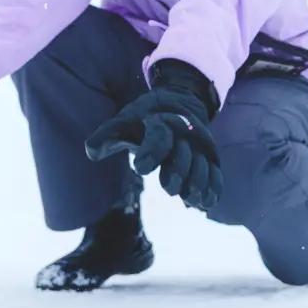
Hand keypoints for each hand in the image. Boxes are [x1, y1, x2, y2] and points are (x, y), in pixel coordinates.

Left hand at [84, 60, 222, 211]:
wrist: (180, 102)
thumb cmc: (145, 118)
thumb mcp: (126, 119)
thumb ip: (108, 135)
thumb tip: (91, 151)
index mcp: (160, 122)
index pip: (158, 137)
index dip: (150, 153)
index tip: (140, 168)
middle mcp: (183, 132)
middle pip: (183, 155)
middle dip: (178, 173)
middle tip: (169, 190)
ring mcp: (199, 145)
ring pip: (203, 166)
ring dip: (198, 185)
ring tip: (190, 200)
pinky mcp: (211, 157)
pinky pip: (216, 173)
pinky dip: (213, 188)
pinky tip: (204, 204)